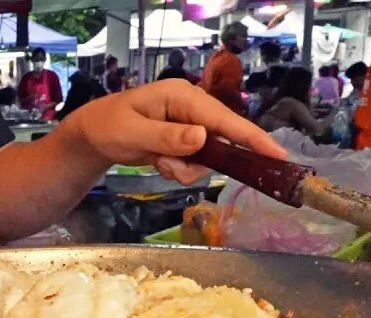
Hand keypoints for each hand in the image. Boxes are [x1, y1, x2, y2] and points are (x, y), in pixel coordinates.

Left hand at [60, 79, 285, 183]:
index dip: (251, 137)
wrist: (93, 135)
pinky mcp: (187, 141)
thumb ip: (168, 137)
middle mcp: (192, 108)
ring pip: (208, 158)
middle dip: (198, 161)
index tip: (277, 154)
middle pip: (221, 142)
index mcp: (183, 96)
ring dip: (184, 168)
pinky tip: (158, 162)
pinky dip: (178, 169)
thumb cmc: (108, 127)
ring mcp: (191, 125)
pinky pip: (196, 163)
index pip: (223, 119)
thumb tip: (202, 138)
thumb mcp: (133, 133)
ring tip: (157, 161)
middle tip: (169, 165)